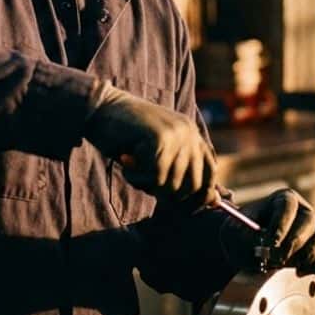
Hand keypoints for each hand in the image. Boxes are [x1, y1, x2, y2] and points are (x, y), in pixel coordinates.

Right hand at [84, 83, 215, 204]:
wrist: (99, 108)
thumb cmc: (125, 135)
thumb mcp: (159, 155)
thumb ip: (183, 174)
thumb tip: (214, 203)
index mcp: (192, 134)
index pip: (210, 173)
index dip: (199, 195)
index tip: (180, 206)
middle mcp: (189, 132)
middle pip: (192, 186)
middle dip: (166, 193)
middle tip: (144, 178)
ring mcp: (176, 134)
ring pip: (171, 184)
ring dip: (146, 183)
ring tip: (131, 164)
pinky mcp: (160, 137)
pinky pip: (154, 176)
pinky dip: (136, 176)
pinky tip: (125, 159)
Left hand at [224, 189, 314, 274]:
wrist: (250, 250)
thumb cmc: (243, 236)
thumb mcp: (237, 230)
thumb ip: (244, 233)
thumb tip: (257, 239)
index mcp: (283, 199)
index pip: (287, 205)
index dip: (281, 224)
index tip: (271, 242)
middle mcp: (303, 210)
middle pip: (309, 220)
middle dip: (293, 242)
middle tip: (277, 258)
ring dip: (308, 254)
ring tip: (288, 265)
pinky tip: (299, 272)